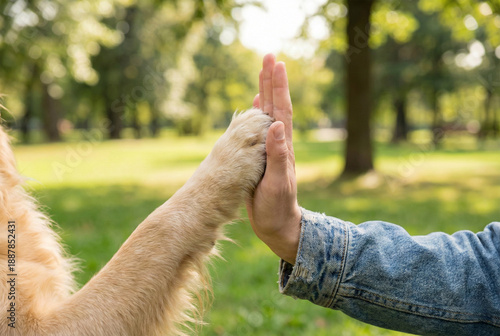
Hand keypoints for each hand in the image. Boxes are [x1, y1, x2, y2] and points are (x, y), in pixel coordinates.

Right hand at [246, 54, 301, 264]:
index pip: (282, 110)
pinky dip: (258, 113)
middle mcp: (279, 143)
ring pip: (268, 114)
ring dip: (266, 92)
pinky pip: (259, 129)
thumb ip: (278, 155)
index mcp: (283, 146)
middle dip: (272, 81)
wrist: (277, 224)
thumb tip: (277, 124)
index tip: (277, 63)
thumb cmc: (278, 207)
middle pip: (276, 105)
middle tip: (269, 56)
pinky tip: (257, 106)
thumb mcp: (278, 183)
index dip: (279, 87)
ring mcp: (271, 148)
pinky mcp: (262, 156)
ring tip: (264, 73)